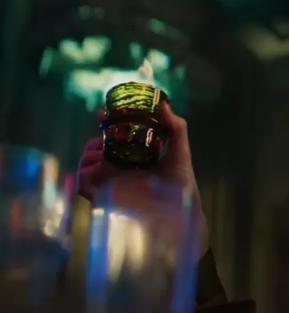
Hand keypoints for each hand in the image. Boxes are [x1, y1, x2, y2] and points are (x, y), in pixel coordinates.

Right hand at [77, 102, 208, 250]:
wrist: (181, 208)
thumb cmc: (181, 182)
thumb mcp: (179, 149)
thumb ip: (175, 126)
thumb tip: (163, 103)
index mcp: (132, 157)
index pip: (110, 138)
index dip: (104, 125)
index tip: (103, 113)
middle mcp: (118, 170)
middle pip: (93, 148)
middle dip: (96, 139)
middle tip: (108, 136)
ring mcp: (109, 184)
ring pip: (85, 163)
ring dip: (90, 153)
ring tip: (106, 152)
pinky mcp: (103, 198)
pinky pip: (82, 184)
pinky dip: (85, 173)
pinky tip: (102, 167)